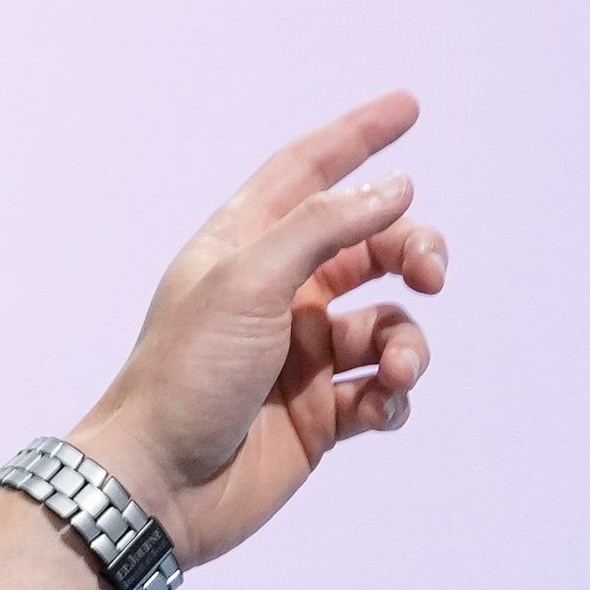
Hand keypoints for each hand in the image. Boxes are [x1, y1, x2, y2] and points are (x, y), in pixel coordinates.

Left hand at [69, 91, 451, 569]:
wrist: (159, 484)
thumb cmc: (185, 375)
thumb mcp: (248, 283)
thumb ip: (324, 228)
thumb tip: (394, 187)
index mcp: (242, 248)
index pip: (306, 173)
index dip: (355, 137)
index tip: (408, 105)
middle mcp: (275, 294)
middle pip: (369, 247)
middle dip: (412, 251)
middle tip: (430, 274)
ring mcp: (299, 355)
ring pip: (388, 325)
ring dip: (408, 342)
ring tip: (394, 370)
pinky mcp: (318, 414)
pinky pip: (383, 390)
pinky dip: (393, 396)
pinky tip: (374, 410)